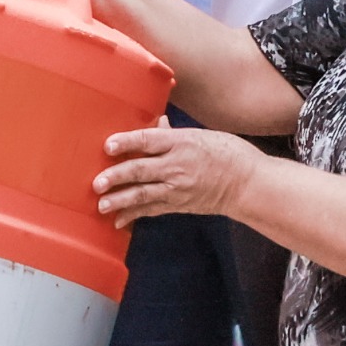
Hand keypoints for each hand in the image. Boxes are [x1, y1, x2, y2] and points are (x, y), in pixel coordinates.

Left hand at [93, 123, 261, 228]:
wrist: (248, 184)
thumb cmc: (228, 153)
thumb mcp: (200, 135)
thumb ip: (172, 133)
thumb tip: (155, 124)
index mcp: (182, 143)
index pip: (148, 140)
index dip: (126, 142)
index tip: (108, 146)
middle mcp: (177, 166)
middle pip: (141, 169)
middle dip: (117, 177)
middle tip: (97, 183)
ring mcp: (177, 188)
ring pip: (143, 194)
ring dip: (120, 200)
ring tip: (102, 205)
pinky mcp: (179, 205)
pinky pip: (152, 210)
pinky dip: (134, 215)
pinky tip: (118, 220)